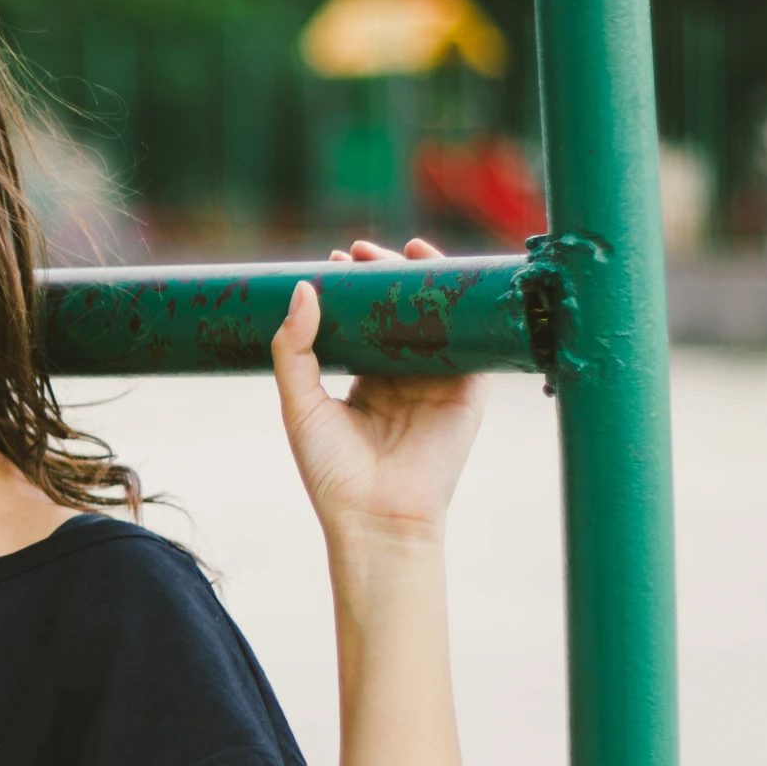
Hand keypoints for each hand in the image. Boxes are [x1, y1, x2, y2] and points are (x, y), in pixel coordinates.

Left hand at [270, 239, 487, 545]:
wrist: (375, 515)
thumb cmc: (332, 471)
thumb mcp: (300, 404)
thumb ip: (295, 349)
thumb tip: (303, 291)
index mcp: (366, 380)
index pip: (363, 322)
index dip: (352, 289)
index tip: (334, 261)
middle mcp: (403, 377)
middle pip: (399, 312)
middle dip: (383, 276)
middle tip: (361, 251)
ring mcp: (438, 381)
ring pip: (435, 318)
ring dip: (424, 280)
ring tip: (403, 249)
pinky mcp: (468, 390)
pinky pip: (472, 339)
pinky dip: (464, 304)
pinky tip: (450, 275)